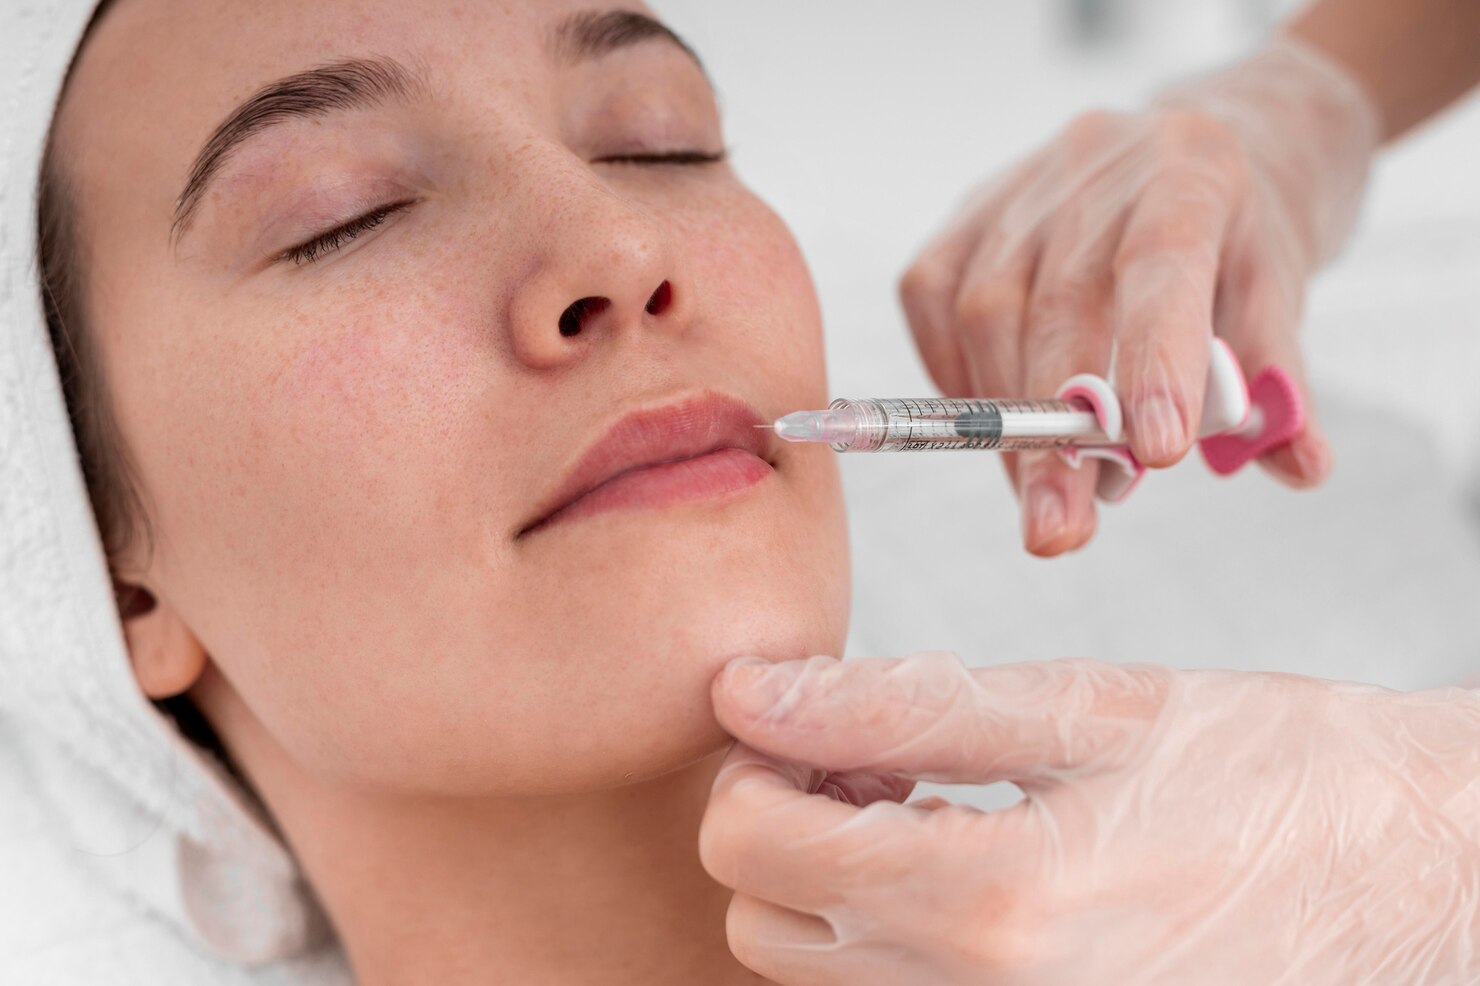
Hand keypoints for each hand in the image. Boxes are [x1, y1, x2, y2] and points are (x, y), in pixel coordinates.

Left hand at [702, 652, 1479, 984]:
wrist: (1412, 870)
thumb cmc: (1275, 774)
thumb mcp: (1081, 707)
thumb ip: (893, 704)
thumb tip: (751, 691)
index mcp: (988, 903)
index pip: (751, 847)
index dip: (753, 762)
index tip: (805, 713)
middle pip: (763, 922)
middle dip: (781, 824)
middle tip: (863, 755)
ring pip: (817, 974)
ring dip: (829, 881)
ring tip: (918, 803)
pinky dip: (887, 933)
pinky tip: (957, 865)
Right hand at [898, 36, 1377, 555]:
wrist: (1199, 142)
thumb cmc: (1239, 234)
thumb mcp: (1279, 296)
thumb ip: (1279, 383)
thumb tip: (1297, 465)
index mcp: (1192, 169)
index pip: (1163, 261)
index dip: (1153, 357)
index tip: (1153, 454)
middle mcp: (1097, 162)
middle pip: (1057, 303)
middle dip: (1054, 433)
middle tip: (1060, 529)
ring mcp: (1020, 184)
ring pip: (984, 308)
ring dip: (1006, 426)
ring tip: (1042, 500)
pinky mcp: (964, 211)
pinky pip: (933, 299)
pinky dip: (956, 379)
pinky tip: (993, 430)